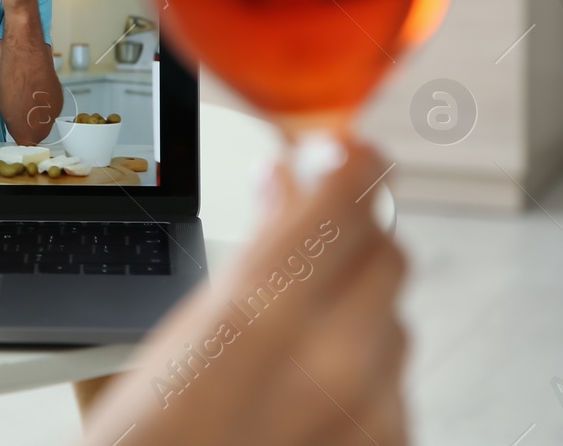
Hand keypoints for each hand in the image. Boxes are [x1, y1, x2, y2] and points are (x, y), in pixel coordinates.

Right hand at [81, 141, 409, 445]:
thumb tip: (280, 185)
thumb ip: (240, 249)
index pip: (349, 195)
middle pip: (387, 250)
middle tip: (309, 219)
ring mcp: (371, 414)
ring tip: (296, 314)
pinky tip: (310, 382)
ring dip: (356, 300)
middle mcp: (333, 359)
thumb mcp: (164, 332)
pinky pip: (398, 385)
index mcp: (258, 312)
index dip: (353, 159)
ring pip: (396, 318)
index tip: (345, 146)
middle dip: (351, 229)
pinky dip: (364, 368)